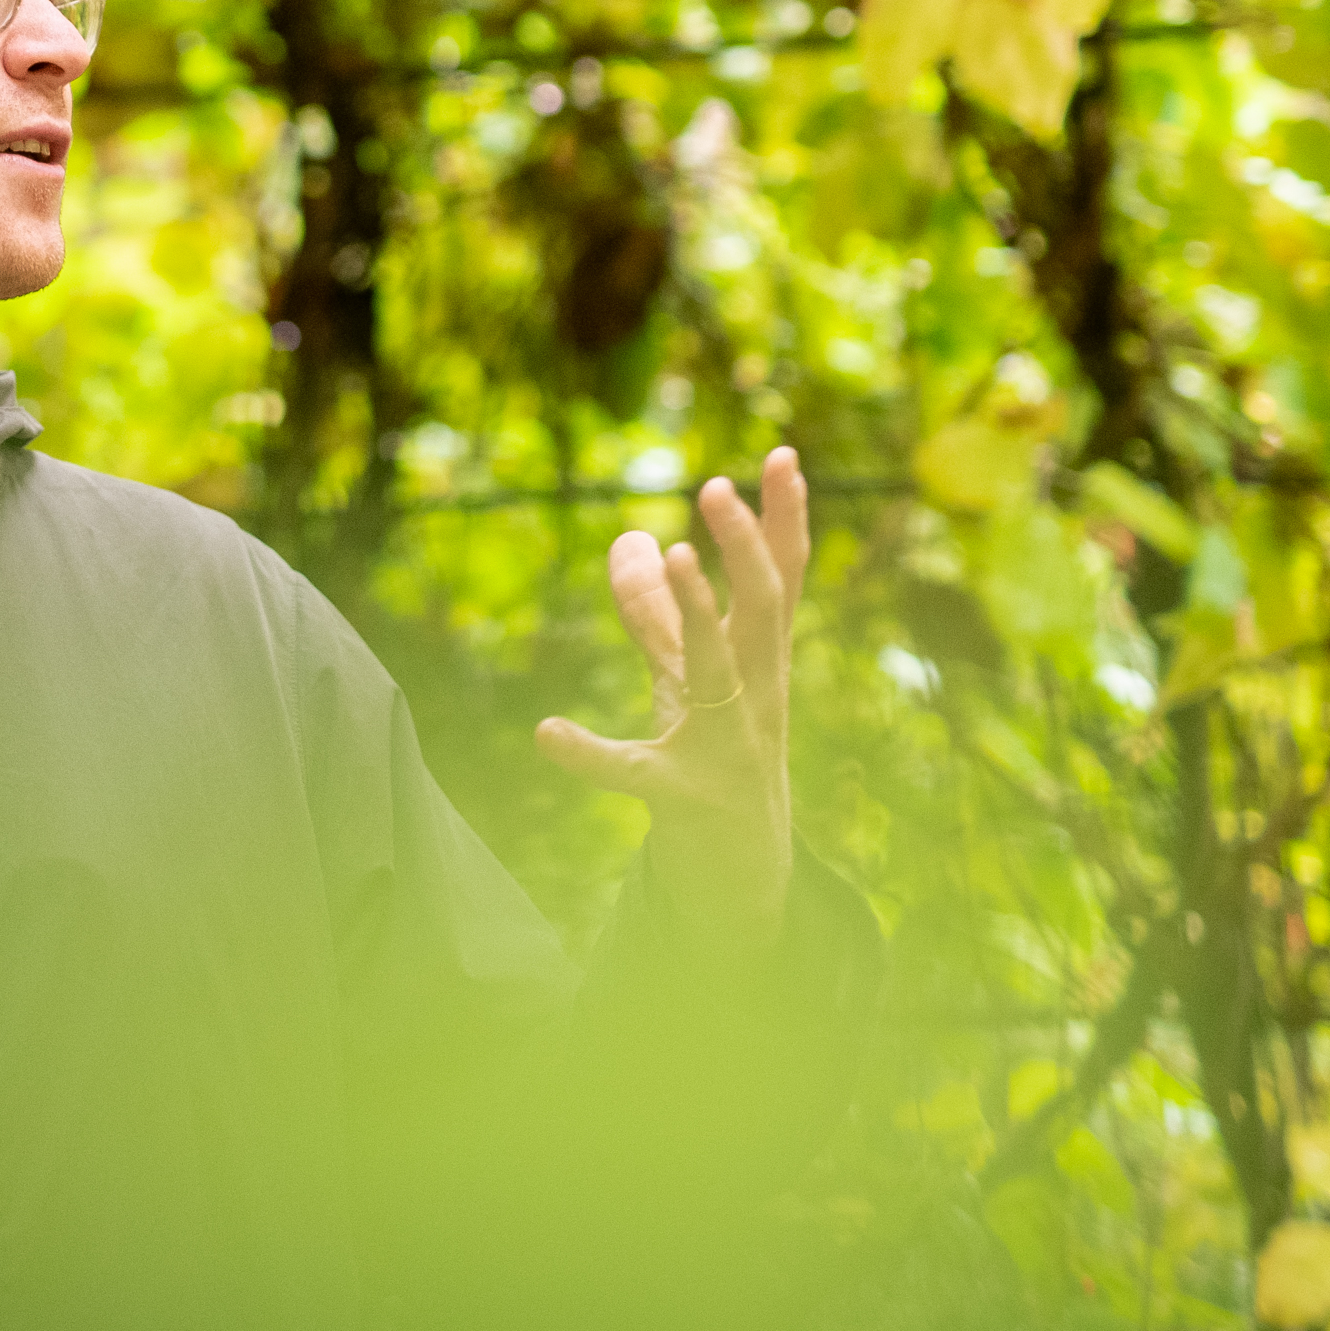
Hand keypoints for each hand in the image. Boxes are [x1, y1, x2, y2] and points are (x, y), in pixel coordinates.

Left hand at [536, 449, 807, 938]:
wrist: (744, 876)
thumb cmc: (718, 757)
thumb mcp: (688, 680)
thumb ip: (656, 614)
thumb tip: (628, 537)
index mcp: (761, 663)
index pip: (781, 580)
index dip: (783, 520)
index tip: (780, 455)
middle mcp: (758, 697)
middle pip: (765, 611)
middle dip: (746, 548)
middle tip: (713, 488)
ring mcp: (726, 749)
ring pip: (719, 674)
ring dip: (698, 614)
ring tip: (675, 558)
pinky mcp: (684, 800)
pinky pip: (636, 774)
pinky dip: (591, 755)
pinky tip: (546, 733)